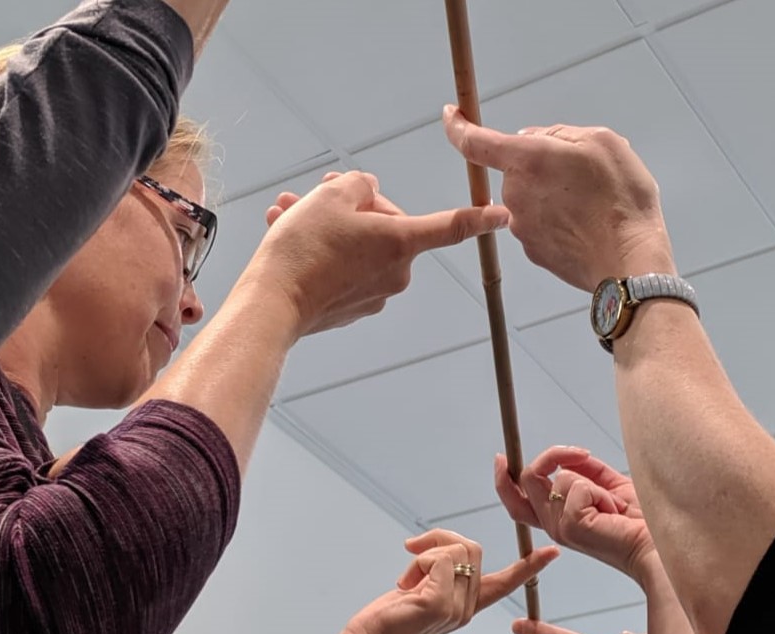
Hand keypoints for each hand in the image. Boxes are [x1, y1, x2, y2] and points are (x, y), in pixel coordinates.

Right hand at [247, 170, 509, 335]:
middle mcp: (397, 272)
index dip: (479, 217)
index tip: (504, 216)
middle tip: (316, 194)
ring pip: (359, 245)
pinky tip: (289, 236)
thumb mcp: (329, 197)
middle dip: (353, 207)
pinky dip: (323, 251)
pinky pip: (345, 268)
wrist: (270, 305)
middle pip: (386, 225)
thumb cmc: (301, 251)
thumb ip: (358, 184)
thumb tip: (366, 189)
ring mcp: (376, 294)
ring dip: (328, 226)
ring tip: (289, 212)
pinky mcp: (353, 308)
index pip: (451, 226)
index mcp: (400, 241)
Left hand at [329, 529, 558, 633]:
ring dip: (426, 552)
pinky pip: (439, 559)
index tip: (552, 552)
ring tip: (408, 578)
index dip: (528, 567)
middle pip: (472, 548)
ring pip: (456, 550)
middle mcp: (467, 610)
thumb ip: (439, 574)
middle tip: (413, 552)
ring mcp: (456, 608)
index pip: (505, 584)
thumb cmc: (387, 622)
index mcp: (466, 607)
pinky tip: (405, 584)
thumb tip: (438, 549)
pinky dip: (418, 561)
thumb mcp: (420, 593)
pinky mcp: (439, 604)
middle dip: (440, 539)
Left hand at [442, 105, 673, 292]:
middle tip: (584, 176)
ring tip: (593, 205)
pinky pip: (541, 225)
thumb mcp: (602, 142)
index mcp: (527, 160)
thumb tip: (534, 139)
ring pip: (532, 198)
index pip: (475, 141)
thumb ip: (559, 133)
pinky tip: (587, 225)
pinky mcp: (533, 251)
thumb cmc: (621, 202)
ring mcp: (521, 226)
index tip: (450, 117)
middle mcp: (516, 194)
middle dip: (543, 168)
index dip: (458, 126)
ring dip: (554, 197)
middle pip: (518, 170)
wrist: (630, 261)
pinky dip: (559, 222)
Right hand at [495, 447, 653, 575]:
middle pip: (525, 481)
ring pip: (559, 478)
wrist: (659, 544)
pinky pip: (577, 486)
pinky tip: (614, 510)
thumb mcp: (608, 486)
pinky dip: (601, 490)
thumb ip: (585, 472)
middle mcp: (554, 526)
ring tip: (614, 505)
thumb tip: (569, 458)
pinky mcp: (570, 526)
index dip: (504, 479)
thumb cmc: (641, 521)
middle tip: (579, 453)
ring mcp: (560, 528)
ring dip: (594, 482)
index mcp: (559, 519)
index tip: (502, 457)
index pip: (516, 501)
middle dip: (551, 456)